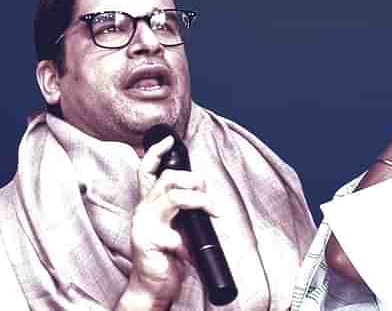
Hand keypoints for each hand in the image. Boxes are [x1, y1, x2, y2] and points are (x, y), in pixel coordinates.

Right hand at [124, 136, 216, 308]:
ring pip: (173, 197)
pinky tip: (187, 251)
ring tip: (211, 213)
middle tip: (208, 197)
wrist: (151, 288)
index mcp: (149, 204)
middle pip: (168, 178)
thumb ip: (183, 212)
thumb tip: (206, 201)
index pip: (148, 171)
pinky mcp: (147, 242)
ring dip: (200, 201)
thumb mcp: (176, 228)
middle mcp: (143, 210)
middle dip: (194, 180)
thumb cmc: (166, 258)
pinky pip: (173, 233)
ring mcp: (143, 225)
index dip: (157, 153)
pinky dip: (187, 242)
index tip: (169, 140)